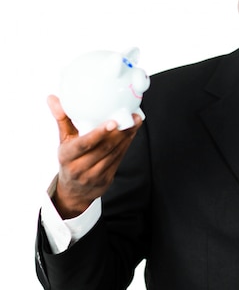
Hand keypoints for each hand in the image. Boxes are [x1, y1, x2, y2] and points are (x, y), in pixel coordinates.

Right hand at [47, 95, 142, 218]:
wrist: (74, 191)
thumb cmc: (69, 160)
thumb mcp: (64, 141)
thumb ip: (62, 120)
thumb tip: (53, 98)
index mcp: (67, 157)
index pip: (83, 145)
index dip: (98, 134)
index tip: (112, 122)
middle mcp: (79, 168)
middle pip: (103, 149)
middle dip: (118, 132)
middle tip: (129, 117)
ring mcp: (94, 176)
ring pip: (113, 154)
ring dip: (126, 137)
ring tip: (134, 122)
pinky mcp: (106, 179)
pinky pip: (118, 159)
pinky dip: (126, 145)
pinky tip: (132, 133)